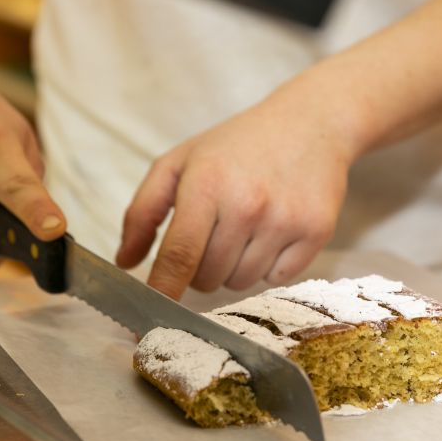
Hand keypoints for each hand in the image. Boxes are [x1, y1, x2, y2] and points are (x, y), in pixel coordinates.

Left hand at [116, 86, 357, 298]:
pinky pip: (277, 279)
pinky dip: (269, 266)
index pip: (179, 255)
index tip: (150, 318)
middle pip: (208, 277)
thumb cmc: (238, 145)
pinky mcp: (316, 232)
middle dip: (201, 267)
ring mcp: (285, 220)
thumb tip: (125, 262)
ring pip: (240, 283)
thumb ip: (143, 210)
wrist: (310, 122)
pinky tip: (273, 231)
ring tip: (245, 229)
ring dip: (234, 267)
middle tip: (214, 234)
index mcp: (208, 183)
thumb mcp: (181, 161)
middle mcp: (248, 205)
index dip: (163, 290)